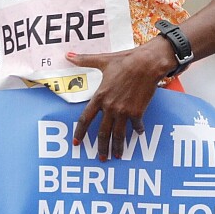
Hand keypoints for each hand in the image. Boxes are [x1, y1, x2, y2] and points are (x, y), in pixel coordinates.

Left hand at [69, 38, 175, 160]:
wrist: (146, 64)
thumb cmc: (125, 60)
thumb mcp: (103, 60)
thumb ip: (84, 60)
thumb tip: (68, 55)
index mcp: (100, 97)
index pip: (86, 119)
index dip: (80, 133)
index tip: (77, 143)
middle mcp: (110, 107)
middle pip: (103, 133)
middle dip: (101, 148)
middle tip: (101, 158)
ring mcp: (124, 111)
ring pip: (118, 134)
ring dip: (118, 147)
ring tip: (117, 156)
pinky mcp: (137, 112)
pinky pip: (136, 126)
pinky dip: (137, 131)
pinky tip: (138, 134)